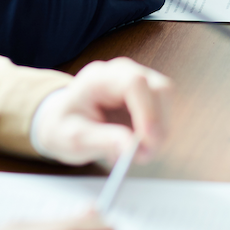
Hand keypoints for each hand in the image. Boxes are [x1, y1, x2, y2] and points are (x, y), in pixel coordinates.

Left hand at [33, 58, 172, 165]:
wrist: (64, 119)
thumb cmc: (64, 126)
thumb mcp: (73, 138)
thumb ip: (102, 141)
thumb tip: (131, 148)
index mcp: (99, 77)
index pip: (135, 83)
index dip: (148, 111)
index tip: (148, 141)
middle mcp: (123, 72)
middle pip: (159, 88)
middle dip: (158, 125)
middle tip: (144, 156)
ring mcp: (139, 79)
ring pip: (166, 100)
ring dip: (160, 130)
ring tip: (135, 153)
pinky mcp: (149, 93)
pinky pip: (165, 109)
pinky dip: (158, 130)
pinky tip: (137, 143)